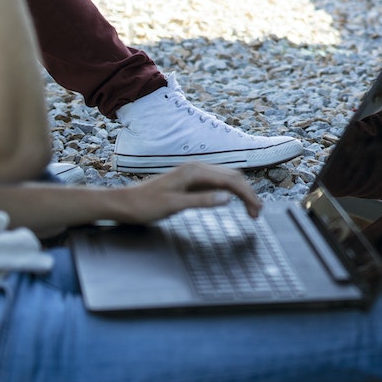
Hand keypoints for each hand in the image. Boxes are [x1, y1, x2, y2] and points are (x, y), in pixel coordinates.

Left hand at [106, 162, 262, 224]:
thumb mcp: (174, 205)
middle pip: (232, 176)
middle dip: (248, 193)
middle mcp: (196, 168)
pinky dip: (229, 191)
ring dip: (240, 192)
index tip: (256, 212)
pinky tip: (231, 201)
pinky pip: (216, 182)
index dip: (247, 195)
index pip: (231, 180)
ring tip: (250, 209)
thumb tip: (228, 198)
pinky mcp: (190, 180)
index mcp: (194, 171)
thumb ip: (202, 201)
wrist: (124, 203)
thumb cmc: (145, 206)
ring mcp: (193, 173)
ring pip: (226, 178)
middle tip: (257, 213)